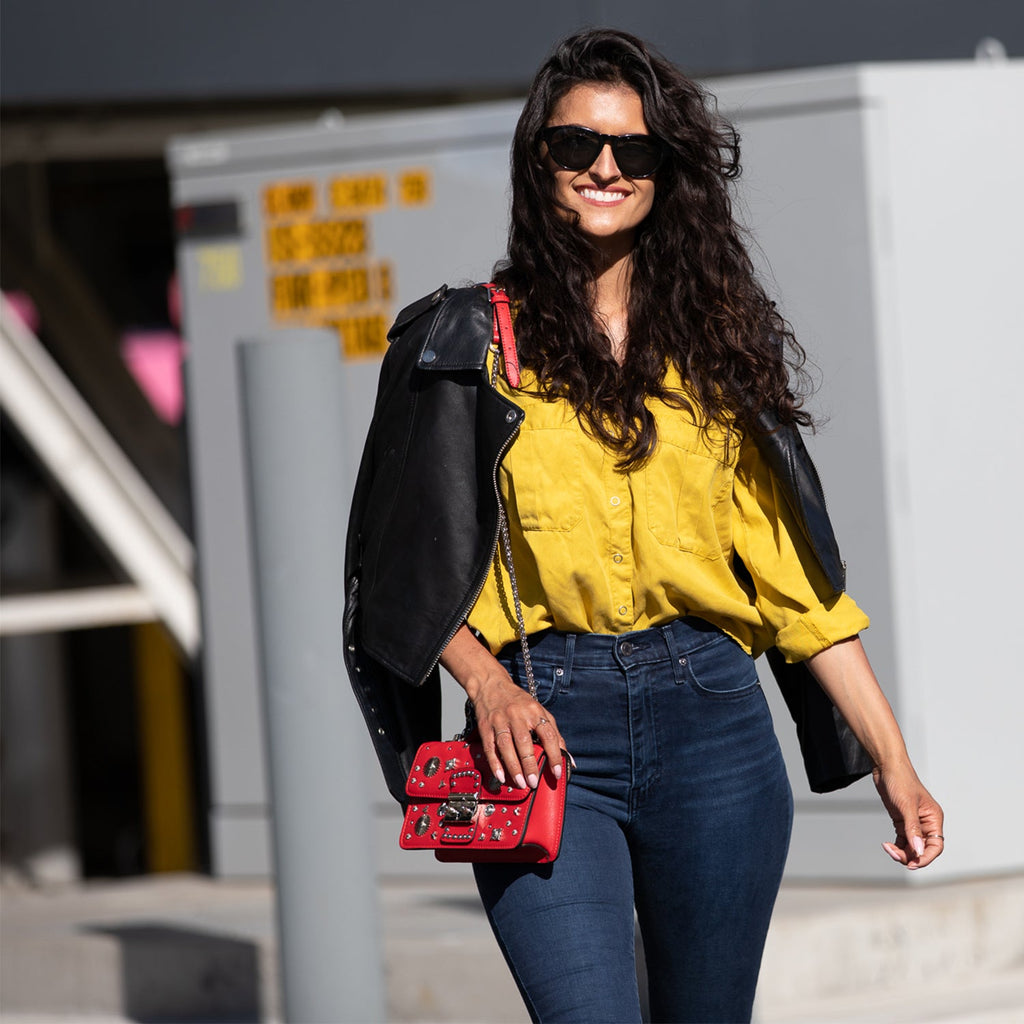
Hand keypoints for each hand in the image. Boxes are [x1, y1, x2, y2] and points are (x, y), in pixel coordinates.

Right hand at [440, 624, 566, 789]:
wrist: (491, 685)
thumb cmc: (519, 702)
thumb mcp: (540, 712)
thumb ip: (555, 735)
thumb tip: (569, 761)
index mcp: (534, 711)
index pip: (548, 734)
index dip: (554, 754)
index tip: (557, 772)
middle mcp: (517, 715)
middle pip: (524, 741)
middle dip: (530, 764)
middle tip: (534, 782)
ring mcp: (500, 720)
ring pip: (506, 745)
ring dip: (513, 766)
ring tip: (521, 783)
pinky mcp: (486, 726)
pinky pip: (490, 746)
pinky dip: (495, 763)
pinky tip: (501, 776)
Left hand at [873, 763, 944, 869]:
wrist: (886, 766)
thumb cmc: (900, 781)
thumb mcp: (906, 805)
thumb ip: (912, 829)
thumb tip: (918, 851)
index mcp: (934, 819)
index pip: (936, 846)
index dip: (925, 858)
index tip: (912, 864)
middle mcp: (926, 823)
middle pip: (922, 849)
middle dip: (910, 856)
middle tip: (894, 854)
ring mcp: (913, 823)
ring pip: (911, 847)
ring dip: (901, 852)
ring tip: (887, 848)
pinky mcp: (901, 821)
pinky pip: (902, 841)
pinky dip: (895, 846)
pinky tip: (886, 845)